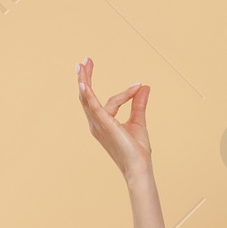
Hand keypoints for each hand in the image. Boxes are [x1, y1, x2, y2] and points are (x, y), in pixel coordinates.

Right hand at [76, 57, 151, 180]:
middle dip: (86, 78)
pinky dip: (89, 95)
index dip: (126, 94)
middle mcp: (96, 123)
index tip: (139, 85)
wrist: (139, 167)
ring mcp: (98, 124)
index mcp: (102, 123)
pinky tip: (83, 84)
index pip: (111, 101)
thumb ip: (138, 104)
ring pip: (87, 99)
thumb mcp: (138, 121)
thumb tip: (144, 86)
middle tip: (85, 61)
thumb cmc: (136, 150)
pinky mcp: (104, 125)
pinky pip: (94, 107)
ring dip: (84, 81)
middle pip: (87, 96)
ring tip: (82, 65)